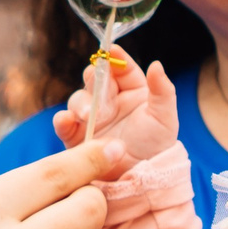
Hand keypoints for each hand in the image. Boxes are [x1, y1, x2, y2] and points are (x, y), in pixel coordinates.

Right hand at [51, 48, 177, 161]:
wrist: (141, 178)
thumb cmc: (157, 145)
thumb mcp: (165, 117)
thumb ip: (163, 91)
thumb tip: (156, 64)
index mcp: (131, 90)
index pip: (121, 67)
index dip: (115, 57)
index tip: (110, 49)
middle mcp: (109, 100)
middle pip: (95, 78)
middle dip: (94, 79)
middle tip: (97, 85)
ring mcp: (91, 117)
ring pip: (78, 99)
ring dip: (81, 103)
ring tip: (88, 116)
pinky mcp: (77, 136)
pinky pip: (65, 123)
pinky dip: (62, 120)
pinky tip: (67, 120)